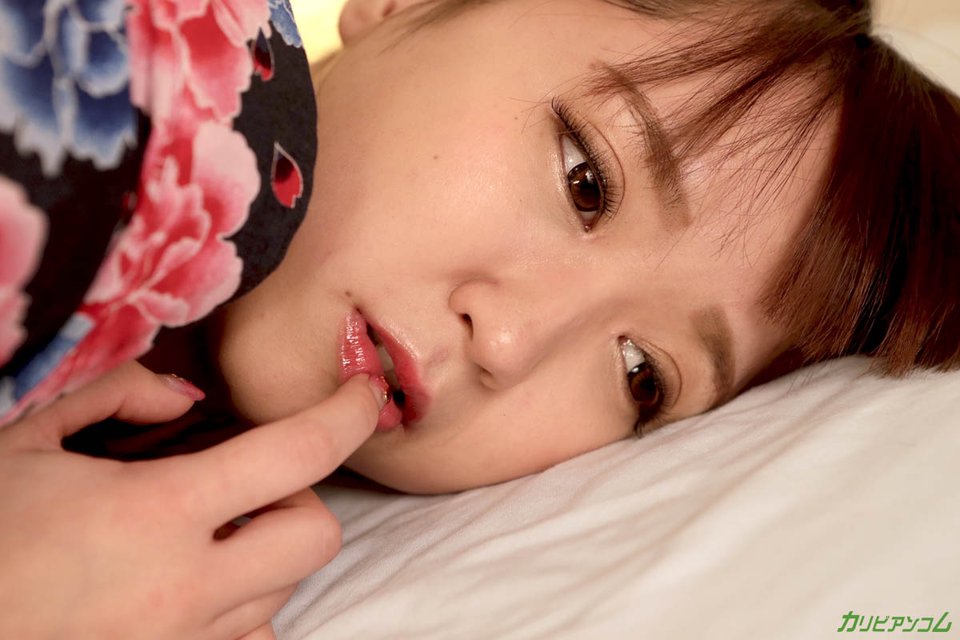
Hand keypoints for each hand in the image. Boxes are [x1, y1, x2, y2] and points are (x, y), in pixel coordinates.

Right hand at [0, 362, 381, 639]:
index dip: (346, 415)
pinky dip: (242, 610)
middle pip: (316, 537)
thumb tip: (184, 398)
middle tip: (246, 481)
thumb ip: (113, 394)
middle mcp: (185, 589)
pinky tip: (194, 586)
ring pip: (285, 594)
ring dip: (269, 552)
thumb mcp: (24, 441)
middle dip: (299, 498)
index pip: (295, 455)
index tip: (362, 394)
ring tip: (207, 532)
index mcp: (155, 513)